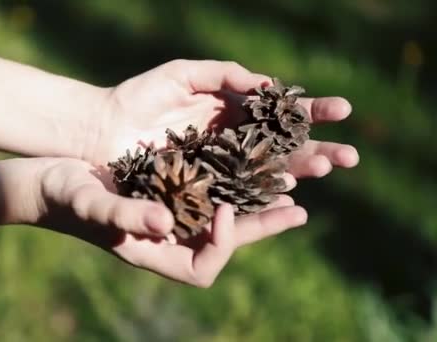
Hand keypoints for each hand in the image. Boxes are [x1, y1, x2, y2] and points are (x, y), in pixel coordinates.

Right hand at [21, 158, 306, 286]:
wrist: (51, 180)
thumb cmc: (65, 197)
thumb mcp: (93, 204)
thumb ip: (125, 216)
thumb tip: (163, 222)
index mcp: (152, 251)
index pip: (202, 267)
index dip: (222, 245)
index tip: (225, 211)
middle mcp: (167, 238)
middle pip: (223, 242)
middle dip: (261, 226)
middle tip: (297, 210)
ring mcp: (170, 216)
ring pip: (221, 215)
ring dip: (255, 202)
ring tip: (291, 187)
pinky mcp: (168, 191)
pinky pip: (209, 191)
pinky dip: (232, 180)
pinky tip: (250, 161)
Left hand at [90, 59, 358, 177]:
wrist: (102, 128)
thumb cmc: (138, 96)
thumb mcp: (183, 74)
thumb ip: (224, 74)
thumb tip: (267, 83)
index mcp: (230, 111)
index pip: (279, 112)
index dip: (311, 111)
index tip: (343, 110)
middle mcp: (230, 141)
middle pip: (281, 146)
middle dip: (316, 148)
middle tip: (351, 156)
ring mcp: (216, 166)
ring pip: (265, 170)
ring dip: (299, 169)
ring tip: (327, 166)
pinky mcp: (199, 187)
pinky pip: (236, 190)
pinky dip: (262, 189)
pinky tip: (289, 188)